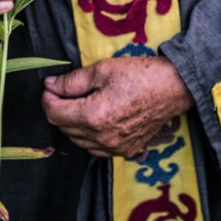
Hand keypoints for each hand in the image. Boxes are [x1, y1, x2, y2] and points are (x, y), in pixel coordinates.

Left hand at [41, 56, 193, 157]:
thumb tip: (50, 86)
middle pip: (64, 128)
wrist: (173, 88)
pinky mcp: (126, 151)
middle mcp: (102, 138)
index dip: (47, 98)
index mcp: (93, 116)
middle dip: (59, 109)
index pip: (55, 114)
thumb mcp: (102, 69)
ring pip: (79, 141)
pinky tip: (94, 119)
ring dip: (72, 123)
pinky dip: (89, 136)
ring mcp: (115, 148)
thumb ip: (72, 81)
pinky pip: (96, 149)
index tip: (49, 86)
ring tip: (80, 102)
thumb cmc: (139, 74)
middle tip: (63, 90)